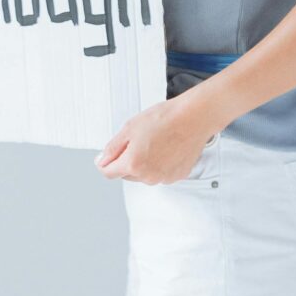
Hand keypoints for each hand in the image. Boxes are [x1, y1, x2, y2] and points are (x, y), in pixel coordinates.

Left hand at [95, 97, 212, 184]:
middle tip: (138, 141)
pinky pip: (161, 174)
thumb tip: (102, 161)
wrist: (194, 117)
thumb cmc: (165, 119)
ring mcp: (164, 178)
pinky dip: (161, 165)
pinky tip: (167, 148)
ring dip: (145, 164)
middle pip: (127, 175)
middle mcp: (148, 176)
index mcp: (133, 164)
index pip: (108, 173)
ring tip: (156, 143)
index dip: (106, 162)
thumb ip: (112, 149)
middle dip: (127, 161)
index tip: (109, 156)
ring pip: (145, 175)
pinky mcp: (177, 176)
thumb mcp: (129, 128)